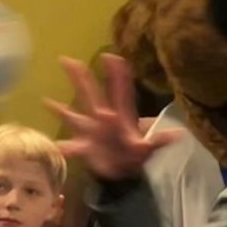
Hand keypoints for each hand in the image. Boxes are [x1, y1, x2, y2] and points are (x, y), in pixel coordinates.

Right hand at [45, 54, 182, 181]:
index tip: (111, 56)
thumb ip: (159, 140)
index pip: (119, 90)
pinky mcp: (83, 147)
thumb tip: (179, 134)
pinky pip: (69, 146)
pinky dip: (62, 147)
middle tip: (66, 59)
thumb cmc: (135, 154)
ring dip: (60, 109)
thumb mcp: (148, 148)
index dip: (116, 74)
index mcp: (120, 115)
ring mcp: (90, 131)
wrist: (123, 171)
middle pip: (90, 94)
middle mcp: (101, 118)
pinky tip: (52, 145)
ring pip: (73, 116)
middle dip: (80, 78)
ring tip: (47, 101)